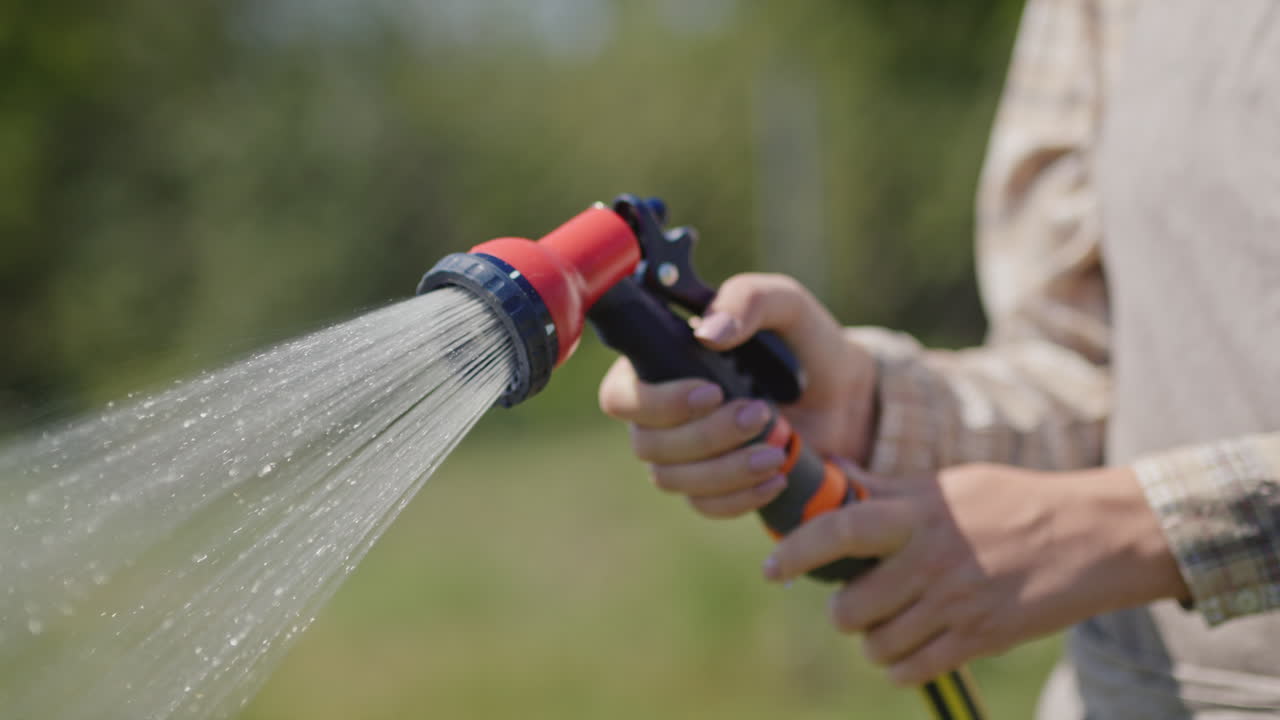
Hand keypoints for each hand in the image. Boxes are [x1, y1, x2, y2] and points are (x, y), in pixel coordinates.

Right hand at [598, 273, 876, 517]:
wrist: (846, 396)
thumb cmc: (806, 342)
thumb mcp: (786, 306)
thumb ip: (748, 300)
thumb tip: (709, 334)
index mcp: (660, 364)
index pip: (620, 396)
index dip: (656, 402)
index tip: (712, 392)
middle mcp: (660, 413)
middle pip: (647, 444)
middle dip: (705, 436)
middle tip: (760, 414)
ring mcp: (682, 455)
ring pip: (671, 479)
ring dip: (725, 470)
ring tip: (776, 451)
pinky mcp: (710, 487)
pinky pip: (704, 506)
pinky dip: (740, 498)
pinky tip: (777, 477)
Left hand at [763, 463, 1187, 685]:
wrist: (1094, 537)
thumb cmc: (1013, 502)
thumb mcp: (947, 485)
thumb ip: (885, 487)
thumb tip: (832, 472)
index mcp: (918, 515)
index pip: (840, 530)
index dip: (797, 550)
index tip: (770, 567)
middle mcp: (931, 561)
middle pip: (849, 609)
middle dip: (843, 610)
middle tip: (858, 597)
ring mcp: (956, 605)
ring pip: (876, 646)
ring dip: (873, 639)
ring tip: (892, 620)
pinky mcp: (979, 639)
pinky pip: (911, 670)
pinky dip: (900, 664)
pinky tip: (913, 643)